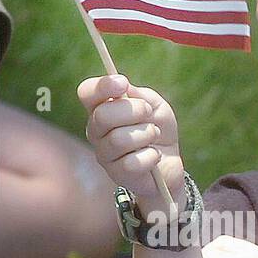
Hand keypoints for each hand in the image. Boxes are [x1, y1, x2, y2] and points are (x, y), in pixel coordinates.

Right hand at [78, 75, 184, 211]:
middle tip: (148, 113)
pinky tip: (155, 155)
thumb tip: (125, 89)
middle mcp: (96, 131)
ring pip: (119, 139)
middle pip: (102, 116)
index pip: (87, 93)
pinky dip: (151, 156)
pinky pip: (133, 162)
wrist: (170, 163)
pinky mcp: (118, 174)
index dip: (102, 86)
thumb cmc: (157, 131)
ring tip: (154, 135)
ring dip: (146, 134)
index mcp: (101, 108)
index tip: (122, 83)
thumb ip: (141, 96)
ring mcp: (104, 154)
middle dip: (132, 111)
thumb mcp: (155, 107)